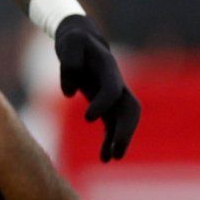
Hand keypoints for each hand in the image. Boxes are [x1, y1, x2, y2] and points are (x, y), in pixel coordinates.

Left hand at [54, 15, 141, 161]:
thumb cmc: (74, 41)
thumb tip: (69, 93)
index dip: (103, 103)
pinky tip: (104, 158)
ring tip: (110, 159)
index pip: (112, 89)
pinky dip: (111, 140)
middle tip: (116, 152)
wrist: (82, 40)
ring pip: (125, 120)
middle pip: (130, 109)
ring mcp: (114, 94)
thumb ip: (69, 62)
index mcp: (109, 67)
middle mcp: (116, 83)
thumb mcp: (69, 43)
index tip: (88, 118)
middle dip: (125, 131)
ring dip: (120, 139)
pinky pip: (114, 124)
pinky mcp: (107, 104)